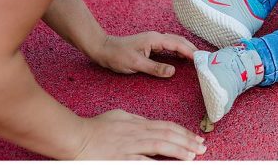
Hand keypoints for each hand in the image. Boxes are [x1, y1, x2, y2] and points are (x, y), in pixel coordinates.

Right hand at [74, 109, 206, 159]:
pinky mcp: (121, 158)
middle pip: (168, 135)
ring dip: (178, 151)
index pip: (167, 127)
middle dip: (187, 142)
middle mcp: (138, 133)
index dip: (184, 132)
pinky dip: (157, 163)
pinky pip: (143, 161)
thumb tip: (149, 122)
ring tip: (192, 156)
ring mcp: (130, 146)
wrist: (75, 136)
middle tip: (202, 148)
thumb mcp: (119, 116)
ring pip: (160, 146)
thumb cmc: (95, 127)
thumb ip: (136, 119)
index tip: (196, 138)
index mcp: (138, 123)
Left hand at [90, 32, 197, 77]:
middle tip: (204, 59)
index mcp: (154, 39)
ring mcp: (154, 40)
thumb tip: (173, 71)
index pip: (177, 45)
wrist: (103, 49)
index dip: (190, 52)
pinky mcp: (151, 44)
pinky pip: (169, 45)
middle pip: (179, 41)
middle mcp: (156, 37)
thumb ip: (155, 68)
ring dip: (187, 48)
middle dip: (192, 48)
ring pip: (175, 42)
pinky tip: (182, 56)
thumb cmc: (117, 56)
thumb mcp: (135, 64)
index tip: (201, 59)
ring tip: (197, 58)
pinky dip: (179, 50)